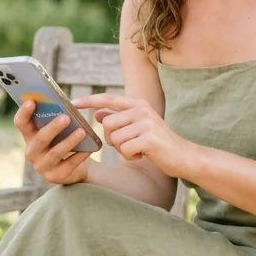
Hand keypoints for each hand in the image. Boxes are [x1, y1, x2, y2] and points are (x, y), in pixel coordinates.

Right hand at [13, 100, 91, 184]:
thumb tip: (63, 103)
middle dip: (53, 128)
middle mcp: (32, 152)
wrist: (74, 167)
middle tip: (66, 117)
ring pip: (55, 153)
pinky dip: (79, 155)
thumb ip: (55, 118)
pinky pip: (68, 164)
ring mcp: (42, 166)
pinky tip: (89, 148)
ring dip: (69, 141)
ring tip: (82, 132)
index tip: (32, 101)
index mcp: (29, 136)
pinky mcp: (54, 177)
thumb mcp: (57, 130)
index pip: (21, 123)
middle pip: (40, 139)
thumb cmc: (63, 141)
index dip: (24, 112)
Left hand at [71, 93, 193, 177]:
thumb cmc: (158, 143)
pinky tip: (143, 155)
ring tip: (138, 150)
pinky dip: (130, 156)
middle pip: (107, 124)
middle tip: (128, 145)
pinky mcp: (149, 139)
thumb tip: (98, 114)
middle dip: (113, 139)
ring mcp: (146, 123)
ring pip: (115, 138)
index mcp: (138, 104)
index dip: (89, 101)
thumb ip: (119, 119)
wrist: (183, 156)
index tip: (72, 103)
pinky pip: (124, 149)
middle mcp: (142, 110)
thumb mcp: (137, 127)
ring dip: (122, 149)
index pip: (108, 99)